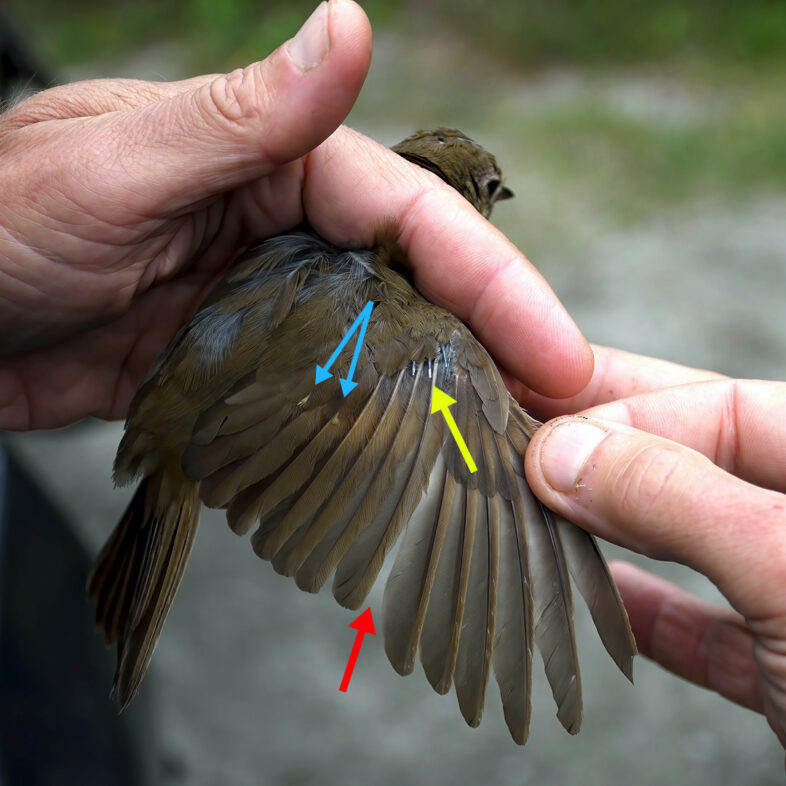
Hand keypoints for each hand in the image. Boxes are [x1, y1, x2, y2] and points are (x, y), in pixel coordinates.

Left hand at [0, 0, 591, 430]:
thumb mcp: (121, 163)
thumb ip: (245, 117)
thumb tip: (351, 29)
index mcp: (274, 164)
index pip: (410, 218)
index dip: (494, 283)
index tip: (556, 351)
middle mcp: (280, 232)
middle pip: (412, 287)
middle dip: (489, 346)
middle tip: (553, 416)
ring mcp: (261, 305)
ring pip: (373, 347)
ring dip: (436, 393)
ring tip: (502, 448)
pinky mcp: (235, 365)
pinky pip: (317, 394)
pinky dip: (365, 424)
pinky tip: (404, 458)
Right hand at [521, 344, 785, 752]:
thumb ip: (676, 498)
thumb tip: (564, 454)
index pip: (722, 405)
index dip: (626, 412)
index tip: (546, 437)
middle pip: (702, 463)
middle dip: (609, 454)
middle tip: (528, 440)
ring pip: (695, 542)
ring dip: (614, 532)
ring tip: (542, 512)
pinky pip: (706, 626)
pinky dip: (645, 613)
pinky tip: (595, 596)